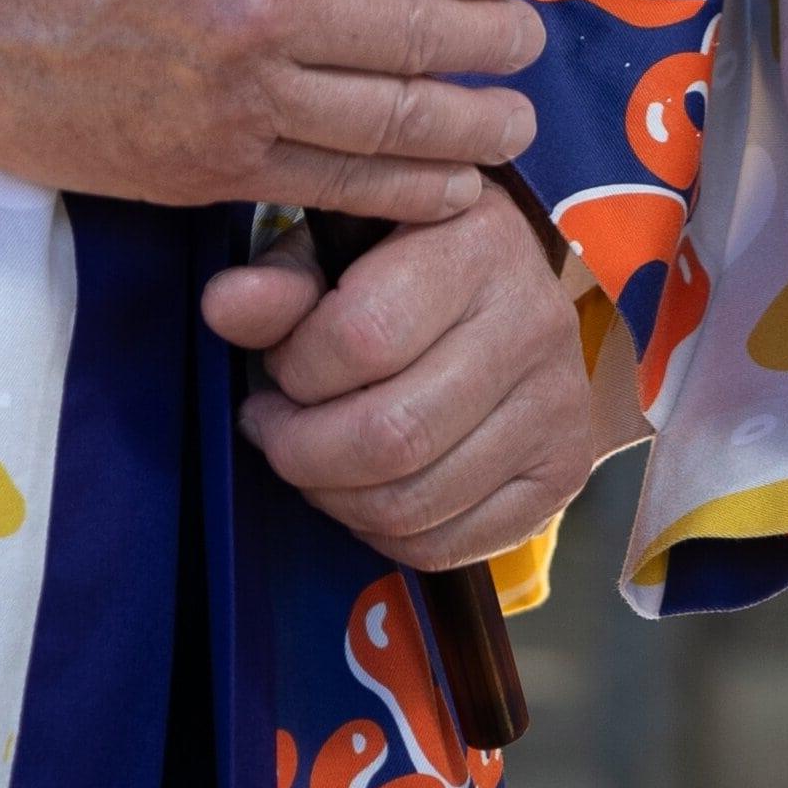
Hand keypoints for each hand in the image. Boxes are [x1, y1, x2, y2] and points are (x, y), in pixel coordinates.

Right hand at [0, 0, 540, 216]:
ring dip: (476, 126)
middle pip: (426, 33)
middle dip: (499, 41)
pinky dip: (405, 192)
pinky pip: (330, 187)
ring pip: (396, 120)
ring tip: (515, 123)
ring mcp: (231, 98)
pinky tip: (448, 189)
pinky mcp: (197, 171)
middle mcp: (259, 4)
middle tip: (530, 43)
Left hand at [204, 196, 602, 569]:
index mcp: (479, 243)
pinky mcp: (563, 472)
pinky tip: (365, 490)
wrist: (509, 295)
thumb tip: (224, 307)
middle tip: (277, 428)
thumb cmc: (403, 266)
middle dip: (302, 450)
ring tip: (315, 459)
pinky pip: (447, 544)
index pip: (363, 336)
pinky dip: (382, 533)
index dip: (296, 370)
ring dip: (334, 496)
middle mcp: (533, 322)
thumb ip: (281, 281)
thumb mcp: (338, 249)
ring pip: (414, 502)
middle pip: (391, 436)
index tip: (282, 367)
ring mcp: (559, 404)